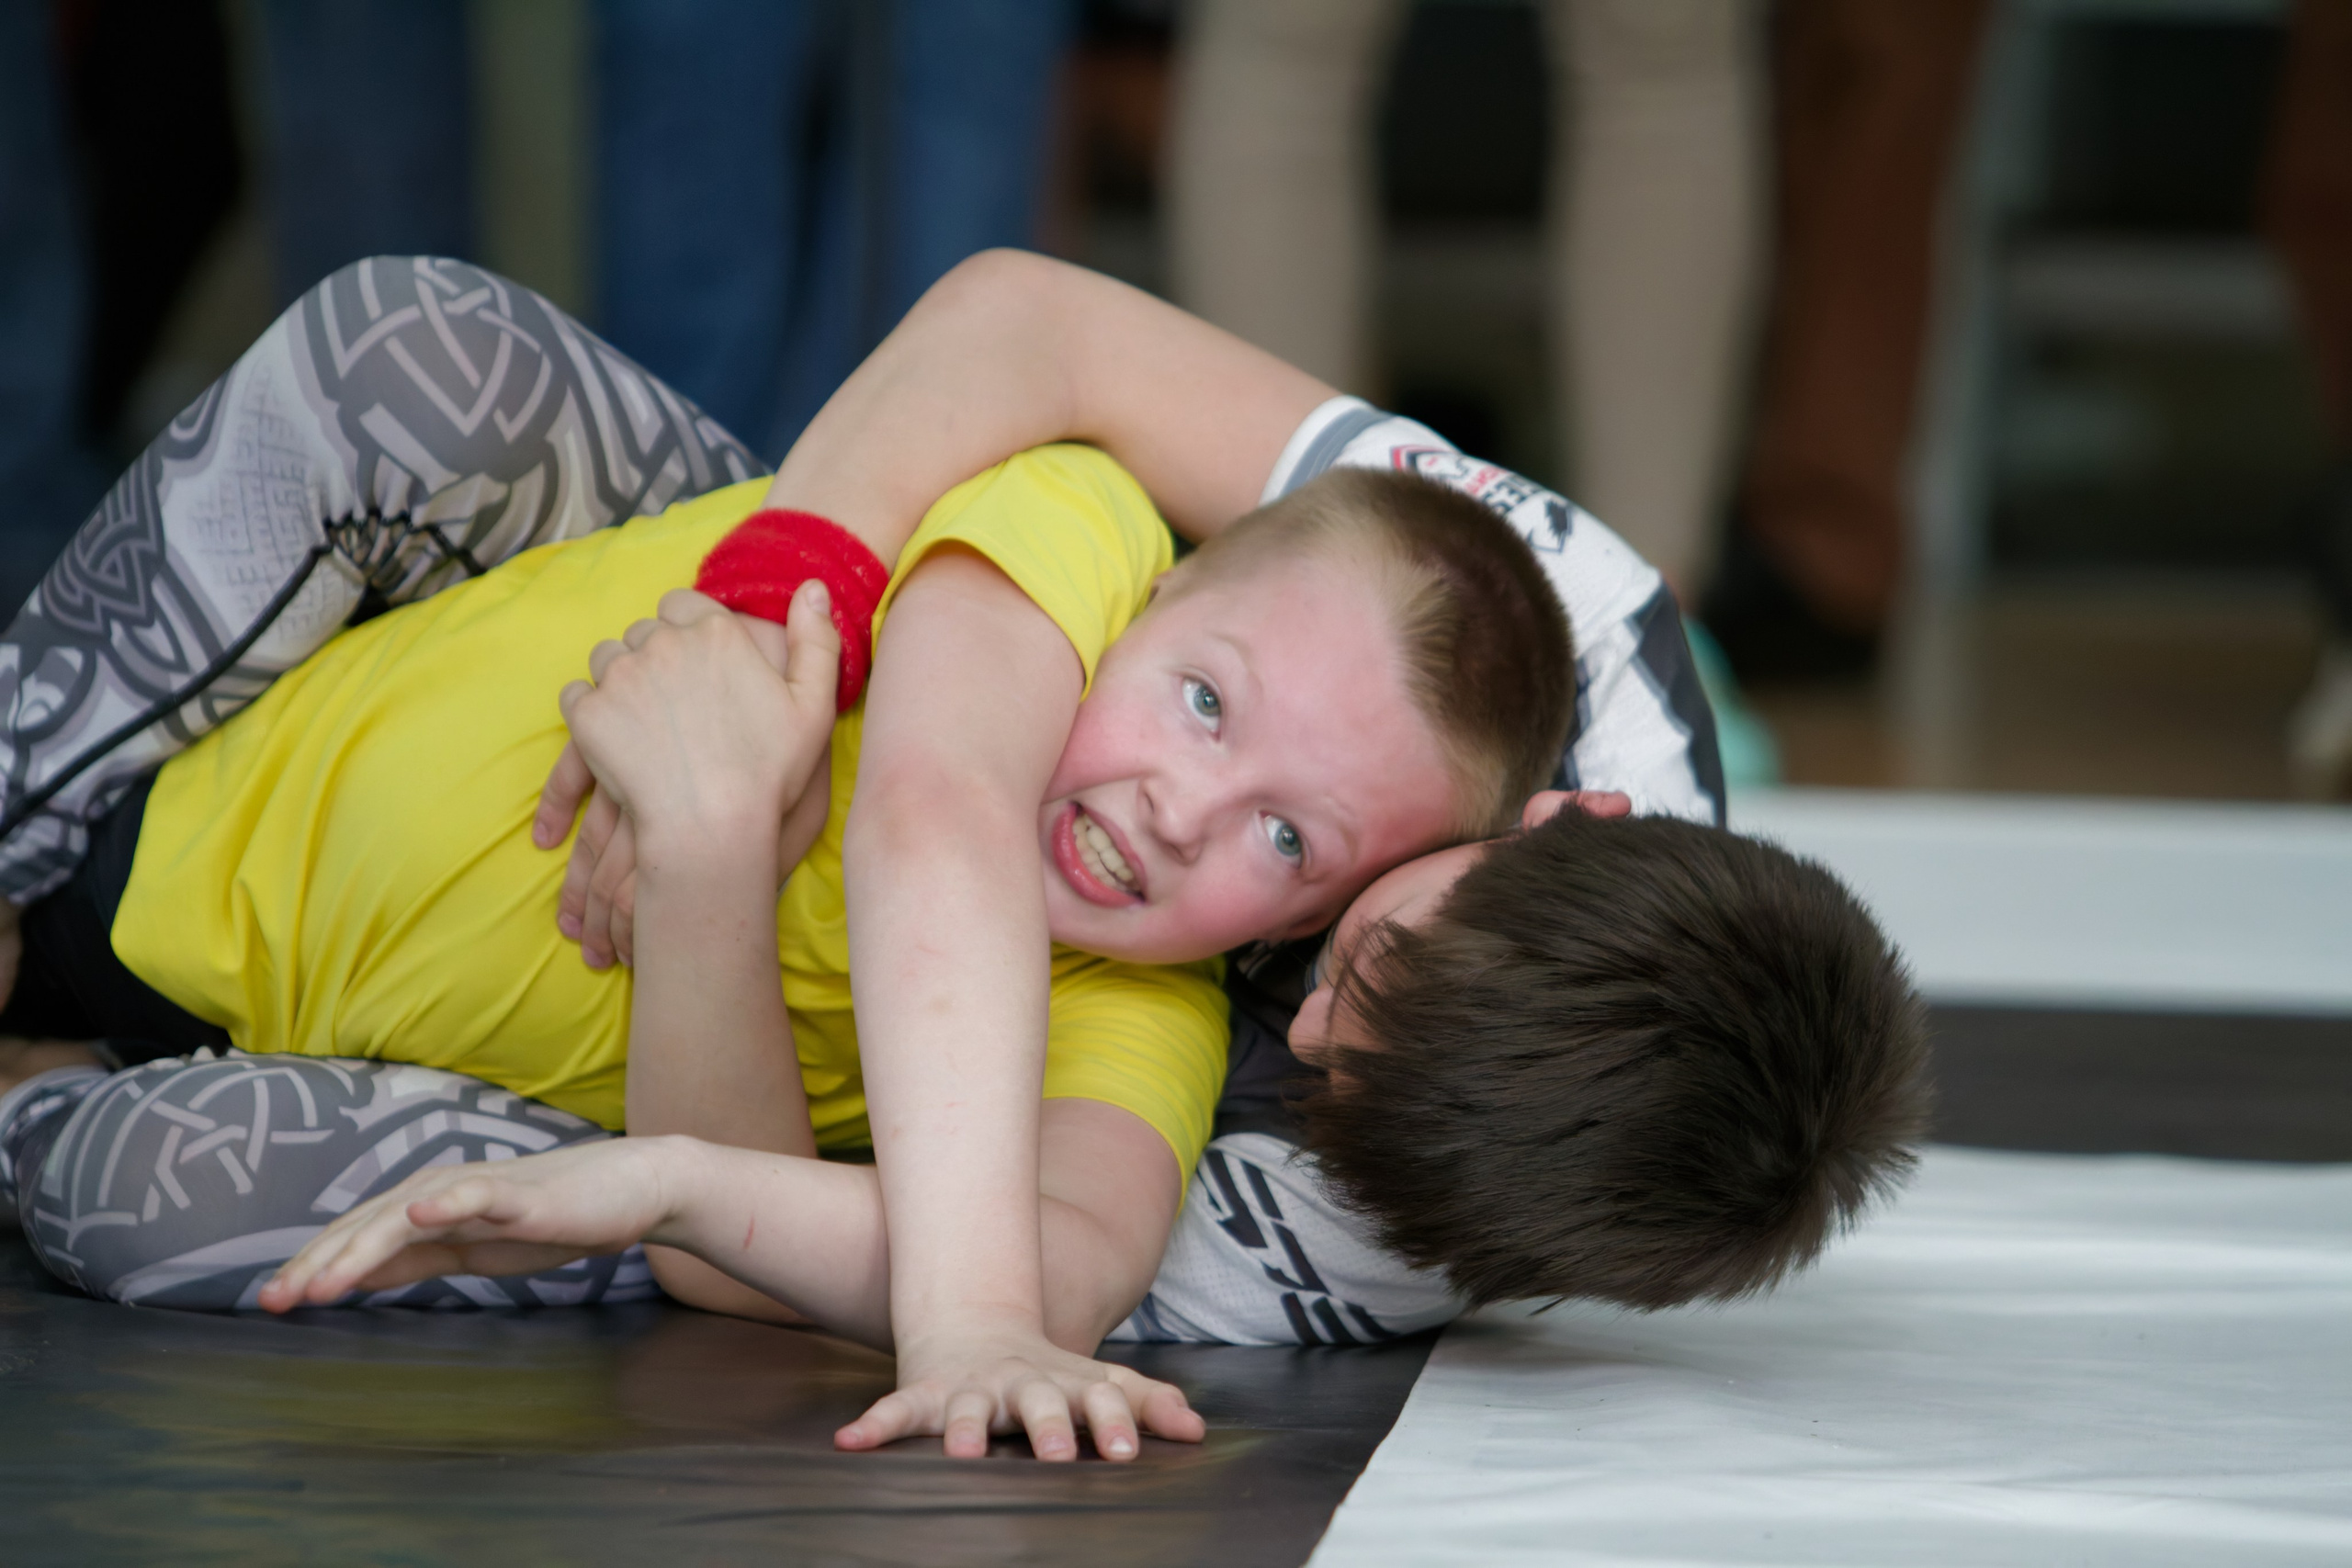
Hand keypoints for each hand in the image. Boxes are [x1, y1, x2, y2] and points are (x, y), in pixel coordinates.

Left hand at [256, 1137, 689, 1310]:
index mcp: (426, 1206)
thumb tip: (354, 1276)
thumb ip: (416, 1258)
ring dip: (361, 1248)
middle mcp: (440, 1191)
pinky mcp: (518, 1194)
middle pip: (366, 1227)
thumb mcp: (471, 1248)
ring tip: (322, 1284)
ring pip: (406, 1216)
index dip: (312, 1266)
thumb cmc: (552, 1219)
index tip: (271, 1302)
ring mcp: (477, 1189)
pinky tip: (418, 1215)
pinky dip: (443, 1203)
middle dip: (316, 1263)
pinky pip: (475, 1195)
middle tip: (273, 1301)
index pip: (355, 1238)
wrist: (627, 1191)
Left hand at [536, 586, 839, 965]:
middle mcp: (664, 642)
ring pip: (607, 658)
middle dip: (654, 657)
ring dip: (620, 680)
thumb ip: (817, 642)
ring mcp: (620, 675)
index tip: (697, 667)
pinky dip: (590, 711)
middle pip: (644, 631)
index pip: (682, 603)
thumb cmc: (768, 774)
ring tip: (644, 723)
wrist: (711, 827)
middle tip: (674, 705)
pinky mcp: (587, 712)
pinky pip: (576, 695)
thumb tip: (813, 588)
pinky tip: (616, 739)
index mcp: (716, 633)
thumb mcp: (814, 707)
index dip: (686, 632)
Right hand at [837, 1327, 1206, 1462]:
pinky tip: (850, 1443)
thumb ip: (1147, 1402)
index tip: (1127, 1452)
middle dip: (1049, 1426)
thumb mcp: (1098, 1382)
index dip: (1114, 1422)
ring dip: (965, 1429)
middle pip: (1039, 1402)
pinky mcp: (926, 1394)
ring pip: (969, 1409)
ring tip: (962, 1453)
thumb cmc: (1047, 1373)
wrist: (974, 1325)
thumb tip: (1199, 1431)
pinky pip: (897, 1410)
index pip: (1100, 1399)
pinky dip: (873, 1425)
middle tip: (1059, 1454)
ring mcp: (972, 1389)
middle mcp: (1021, 1384)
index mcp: (1067, 1384)